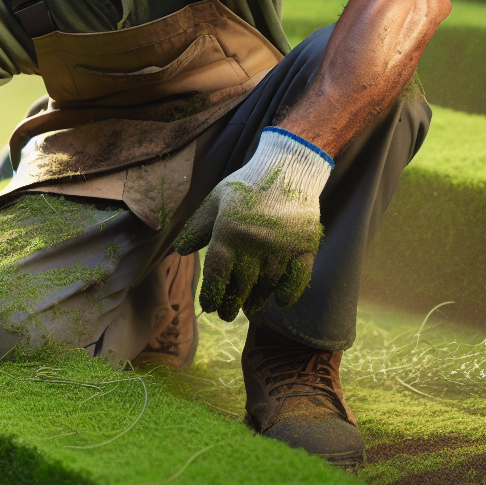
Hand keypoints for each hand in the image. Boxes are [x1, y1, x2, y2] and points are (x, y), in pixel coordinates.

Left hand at [176, 127, 331, 320]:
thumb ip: (198, 226)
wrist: (287, 169)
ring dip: (257, 301)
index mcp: (229, 231)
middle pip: (242, 284)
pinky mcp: (305, 246)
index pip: (218, 272)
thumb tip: (180, 250)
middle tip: (227, 315)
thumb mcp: (216, 200)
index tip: (209, 307)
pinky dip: (289, 292)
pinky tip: (280, 301)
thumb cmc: (247, 185)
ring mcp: (282, 246)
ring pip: (268, 284)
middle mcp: (254, 243)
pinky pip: (298, 278)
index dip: (212, 293)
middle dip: (232, 303)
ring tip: (249, 309)